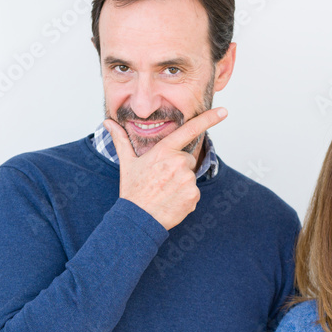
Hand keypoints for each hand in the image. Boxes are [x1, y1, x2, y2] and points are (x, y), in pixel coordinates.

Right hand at [103, 108, 226, 229]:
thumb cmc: (133, 190)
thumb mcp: (127, 163)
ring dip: (181, 182)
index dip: (208, 119)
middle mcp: (178, 163)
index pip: (189, 130)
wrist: (138, 219)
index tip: (223, 111)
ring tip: (165, 191)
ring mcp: (187, 180)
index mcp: (164, 151)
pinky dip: (185, 196)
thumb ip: (121, 140)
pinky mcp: (193, 195)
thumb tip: (108, 123)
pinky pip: (194, 192)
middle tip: (161, 179)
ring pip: (190, 176)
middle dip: (178, 167)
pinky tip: (171, 200)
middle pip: (188, 158)